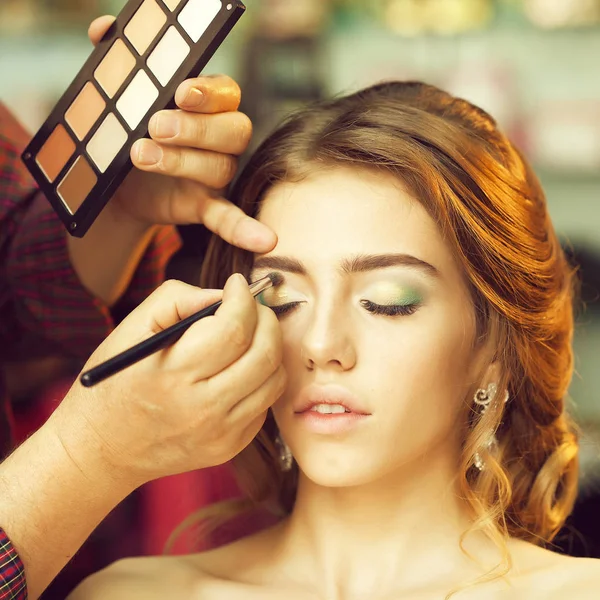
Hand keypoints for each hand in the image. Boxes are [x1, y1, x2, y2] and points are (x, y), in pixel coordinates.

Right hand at [50, 275, 285, 486]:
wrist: (104, 449)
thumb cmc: (115, 381)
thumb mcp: (132, 329)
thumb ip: (178, 300)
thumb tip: (222, 294)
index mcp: (173, 374)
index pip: (234, 329)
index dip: (243, 298)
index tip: (238, 284)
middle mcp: (202, 408)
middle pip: (265, 353)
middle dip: (267, 318)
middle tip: (252, 306)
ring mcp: (221, 433)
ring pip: (275, 378)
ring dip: (270, 347)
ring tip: (250, 335)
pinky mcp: (230, 446)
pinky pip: (266, 403)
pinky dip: (262, 377)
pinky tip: (240, 368)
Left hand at [88, 16, 274, 253]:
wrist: (110, 178)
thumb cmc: (120, 129)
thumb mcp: (112, 94)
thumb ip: (112, 62)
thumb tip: (103, 31)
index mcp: (205, 105)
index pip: (225, 92)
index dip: (208, 93)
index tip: (180, 92)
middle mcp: (219, 138)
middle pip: (235, 129)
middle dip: (198, 128)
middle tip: (156, 126)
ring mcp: (215, 173)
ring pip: (222, 167)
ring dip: (184, 162)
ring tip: (140, 155)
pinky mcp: (204, 205)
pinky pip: (229, 217)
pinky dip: (245, 229)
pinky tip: (265, 243)